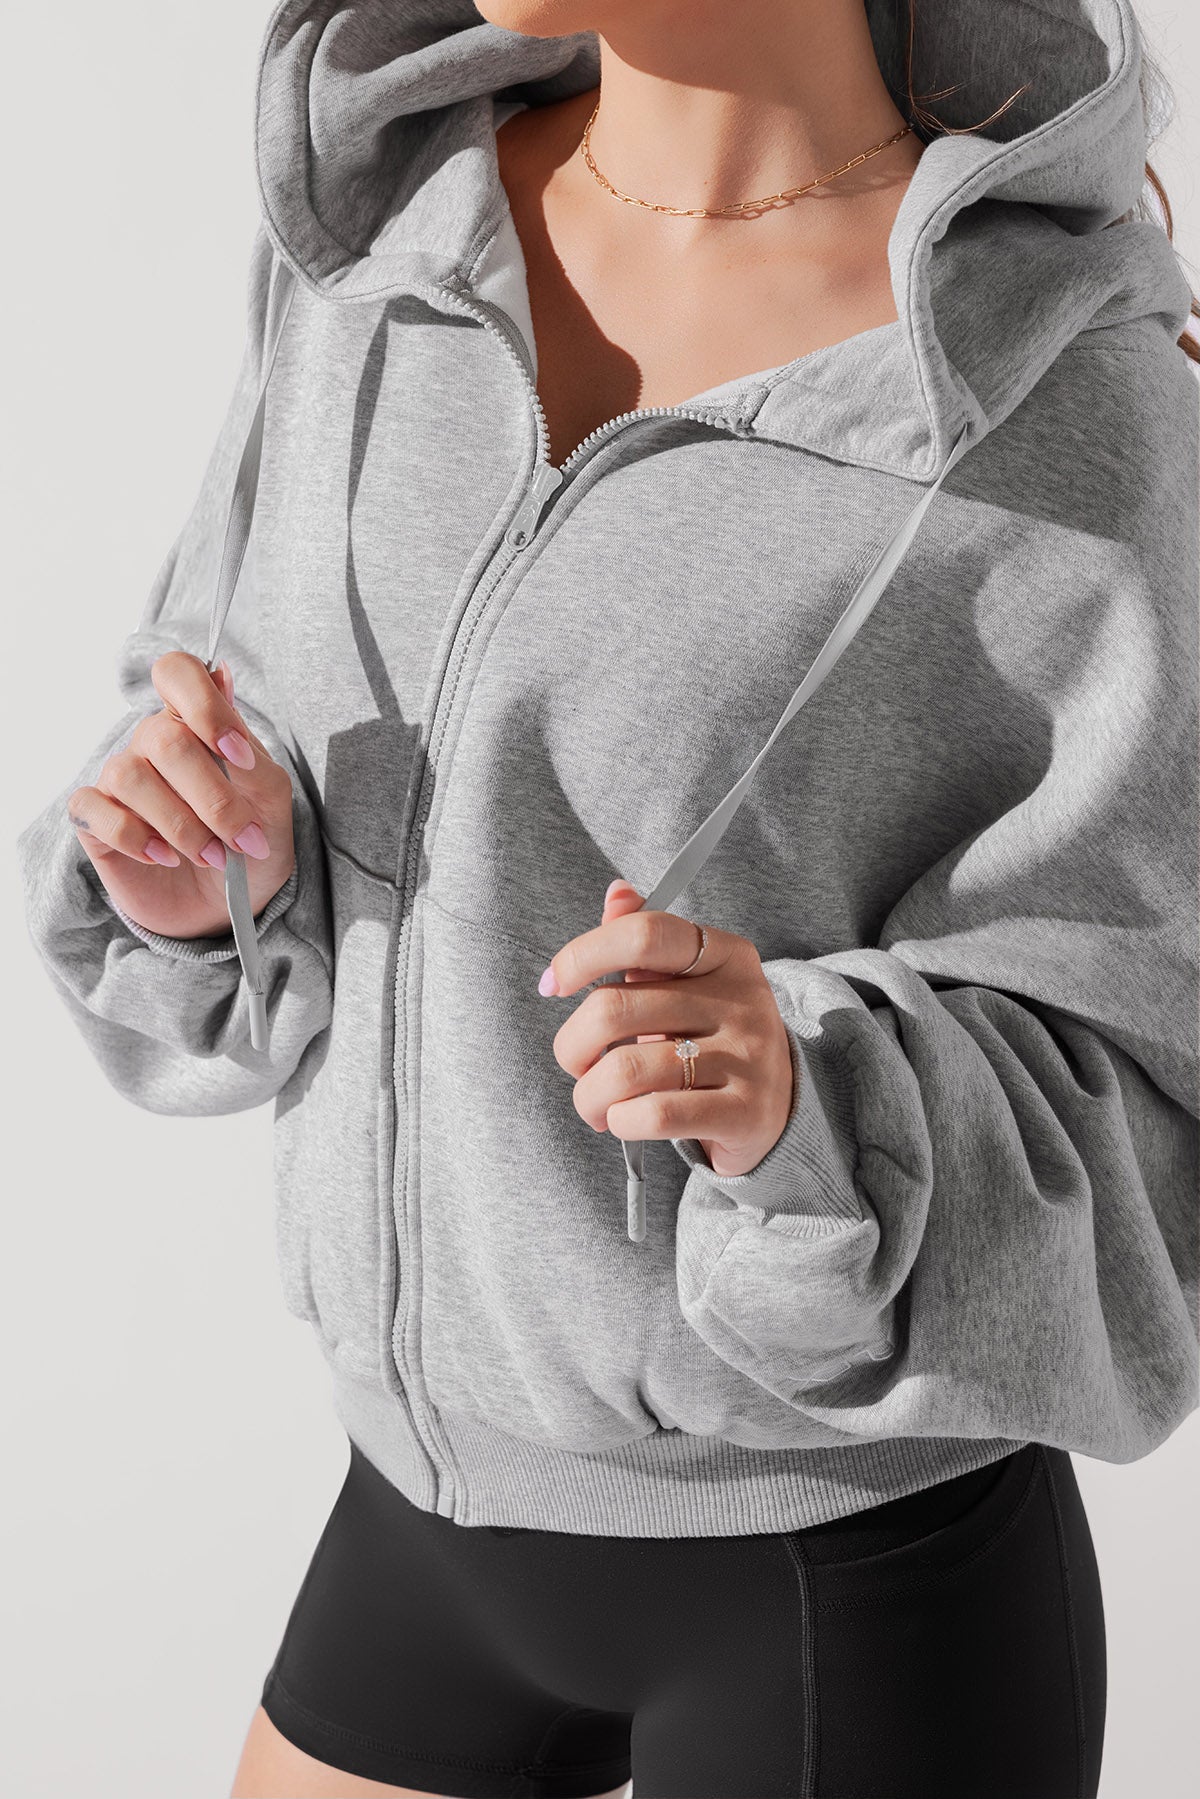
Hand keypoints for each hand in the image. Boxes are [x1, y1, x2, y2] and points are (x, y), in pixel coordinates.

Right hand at [68, 654, 295, 941]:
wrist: (230, 904)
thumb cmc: (250, 844)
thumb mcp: (270, 801)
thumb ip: (247, 747)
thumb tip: (223, 676)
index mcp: (196, 724)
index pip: (178, 672)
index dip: (204, 705)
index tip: (237, 755)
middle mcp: (152, 742)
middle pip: (163, 737)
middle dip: (211, 797)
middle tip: (240, 839)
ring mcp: (120, 779)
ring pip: (130, 776)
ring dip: (180, 825)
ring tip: (212, 857)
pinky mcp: (94, 819)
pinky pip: (95, 810)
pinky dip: (136, 838)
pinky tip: (166, 858)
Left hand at [543, 878, 794, 1179]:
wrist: (781, 1104)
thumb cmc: (714, 1036)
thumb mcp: (689, 982)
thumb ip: (646, 940)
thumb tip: (616, 894)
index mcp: (724, 954)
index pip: (643, 935)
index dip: (583, 955)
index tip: (553, 985)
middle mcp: (740, 1000)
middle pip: (615, 1009)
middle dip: (572, 1046)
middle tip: (576, 1065)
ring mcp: (747, 1057)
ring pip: (626, 1071)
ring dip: (589, 1095)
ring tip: (594, 1103)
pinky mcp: (745, 1112)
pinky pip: (654, 1115)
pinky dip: (619, 1121)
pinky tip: (623, 1120)